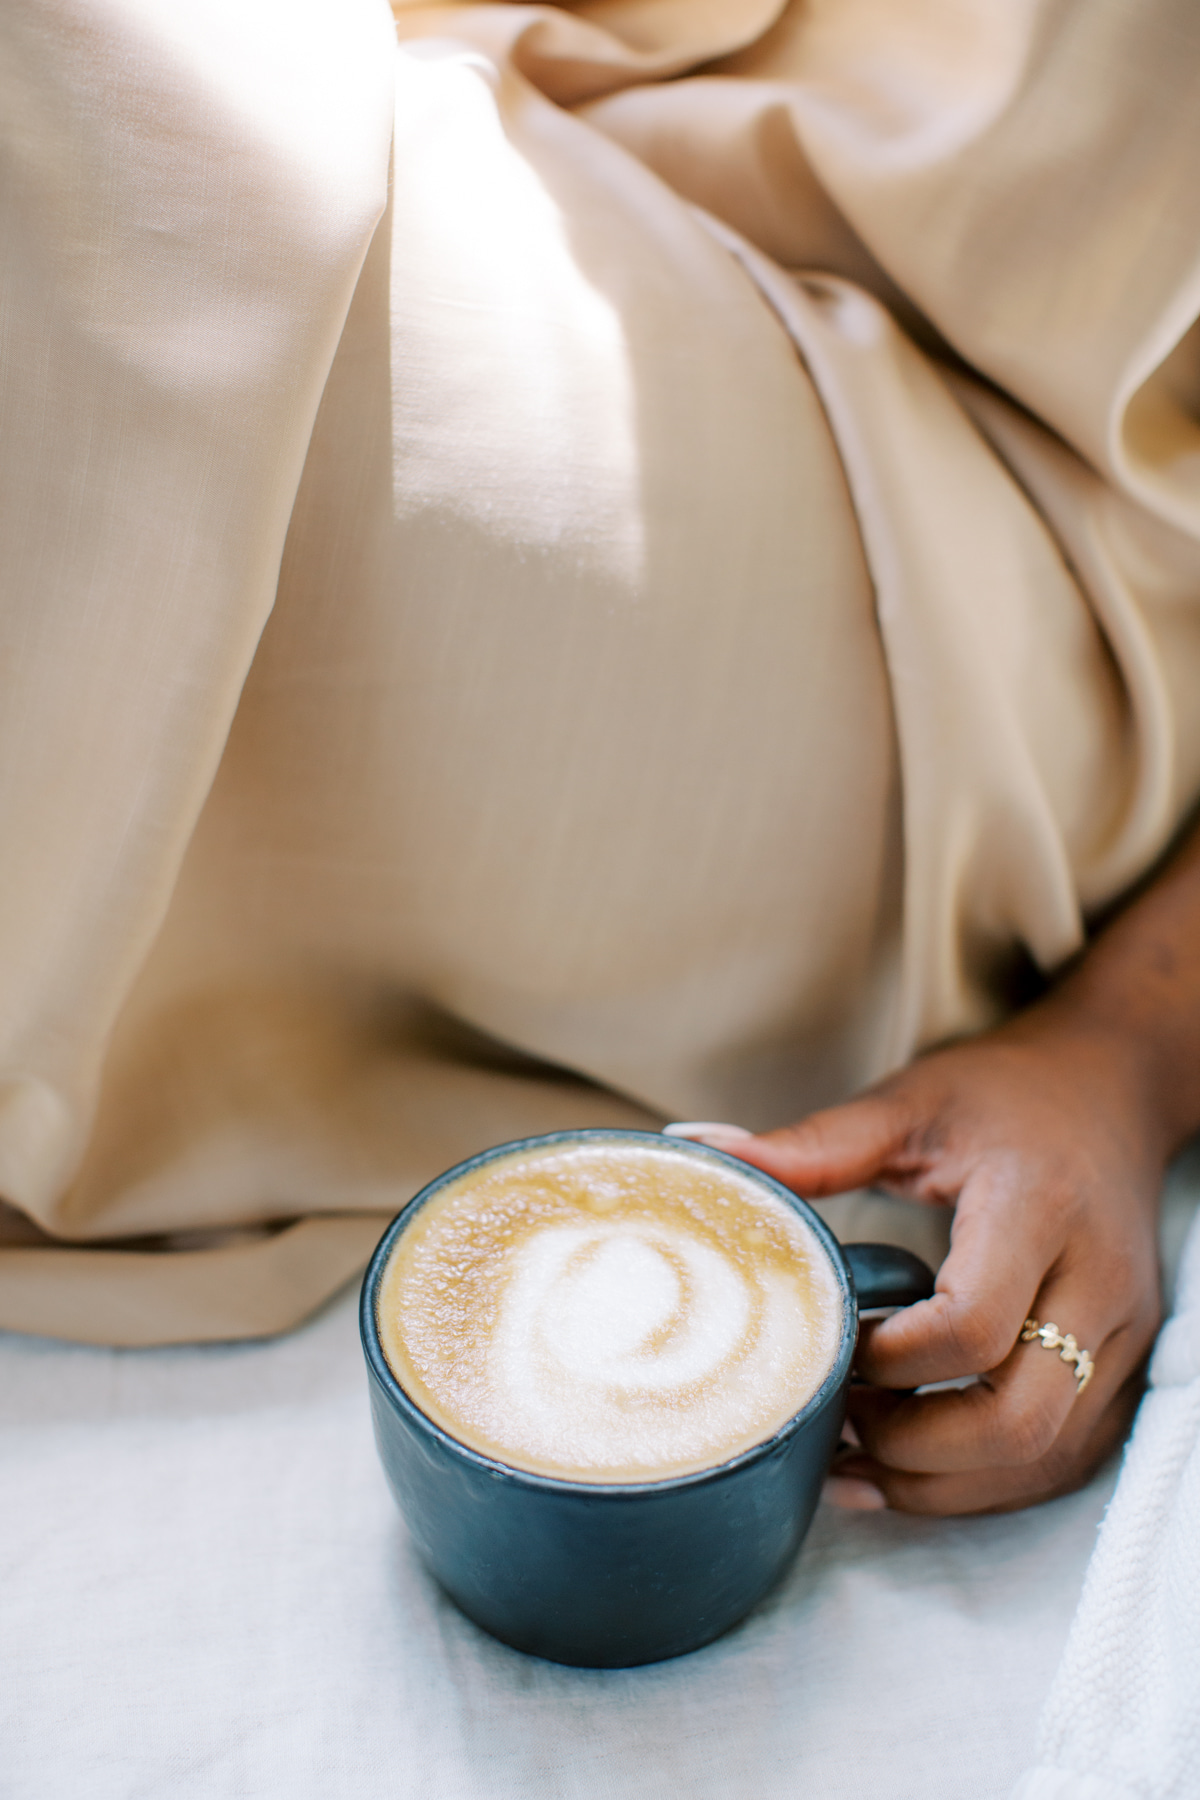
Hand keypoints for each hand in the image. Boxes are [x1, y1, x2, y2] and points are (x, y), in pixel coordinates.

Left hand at [722, 1005, 1165, 1514]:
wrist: (1112, 1088)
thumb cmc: (1006, 1095)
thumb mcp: (909, 1104)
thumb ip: (811, 1145)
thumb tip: (696, 1149)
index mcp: (1037, 1206)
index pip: (972, 1328)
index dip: (889, 1363)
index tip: (834, 1345)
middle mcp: (1097, 1281)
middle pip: (1019, 1420)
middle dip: (915, 1447)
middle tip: (839, 1424)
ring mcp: (1121, 1333)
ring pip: (1044, 1457)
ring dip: (945, 1481)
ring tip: (857, 1460)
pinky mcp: (1124, 1364)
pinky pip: (1064, 1456)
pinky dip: (987, 1480)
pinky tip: (915, 1468)